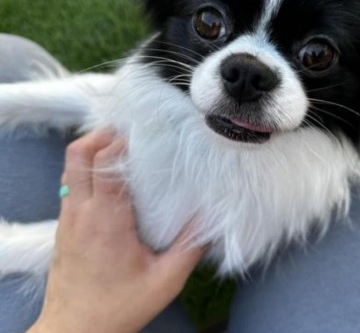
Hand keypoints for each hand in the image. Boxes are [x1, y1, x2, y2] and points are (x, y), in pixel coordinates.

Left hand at [28, 129, 204, 332]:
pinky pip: (71, 184)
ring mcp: (68, 218)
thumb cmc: (117, 307)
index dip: (122, 142)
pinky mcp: (64, 226)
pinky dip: (87, 169)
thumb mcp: (164, 282)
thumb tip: (209, 218)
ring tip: (120, 148)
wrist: (73, 332)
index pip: (105, 162)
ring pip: (71, 167)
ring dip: (92, 150)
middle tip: (127, 132)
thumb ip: (190, 248)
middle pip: (78, 155)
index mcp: (105, 218)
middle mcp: (81, 211)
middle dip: (101, 135)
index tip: (145, 136)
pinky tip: (110, 179)